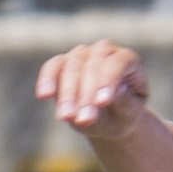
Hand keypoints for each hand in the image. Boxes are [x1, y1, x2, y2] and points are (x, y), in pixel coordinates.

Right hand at [36, 40, 151, 143]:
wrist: (106, 120)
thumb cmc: (122, 115)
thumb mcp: (128, 114)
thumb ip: (124, 103)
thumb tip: (117, 91)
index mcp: (128, 60)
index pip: (118, 63)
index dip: (109, 81)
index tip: (102, 102)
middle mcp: (104, 51)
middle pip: (92, 66)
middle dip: (86, 95)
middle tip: (84, 120)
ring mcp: (82, 54)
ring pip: (72, 67)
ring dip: (67, 93)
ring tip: (66, 117)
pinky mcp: (62, 63)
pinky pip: (52, 67)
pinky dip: (47, 80)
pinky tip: (44, 96)